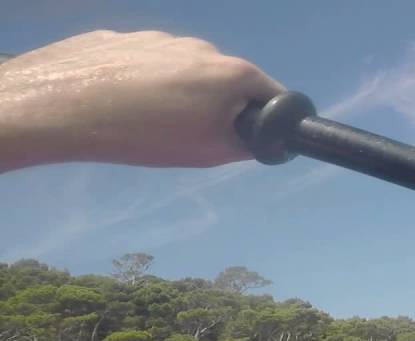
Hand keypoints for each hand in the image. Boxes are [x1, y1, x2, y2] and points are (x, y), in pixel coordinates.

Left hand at [0, 30, 282, 171]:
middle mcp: (202, 47)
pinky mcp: (121, 38)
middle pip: (226, 80)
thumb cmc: (149, 133)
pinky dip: (143, 82)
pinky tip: (122, 103)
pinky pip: (146, 63)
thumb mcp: (209, 151)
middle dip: (219, 105)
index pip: (272, 94)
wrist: (65, 105)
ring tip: (149, 121)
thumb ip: (245, 143)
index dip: (268, 120)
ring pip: (184, 69)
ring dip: (179, 92)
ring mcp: (160, 37)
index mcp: (231, 71)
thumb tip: (256, 138)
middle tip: (193, 135)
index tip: (249, 139)